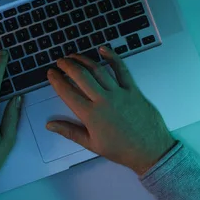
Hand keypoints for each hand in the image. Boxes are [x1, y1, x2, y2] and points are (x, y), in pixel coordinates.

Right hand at [46, 46, 175, 175]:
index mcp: (91, 115)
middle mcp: (103, 101)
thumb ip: (69, 131)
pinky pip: (121, 69)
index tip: (50, 74)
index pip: (67, 93)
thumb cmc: (121, 149)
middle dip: (67, 66)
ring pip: (98, 70)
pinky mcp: (132, 90)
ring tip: (74, 55)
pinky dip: (112, 57)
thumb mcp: (91, 144)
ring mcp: (119, 93)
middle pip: (81, 76)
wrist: (149, 150)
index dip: (56, 81)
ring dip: (84, 60)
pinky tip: (103, 49)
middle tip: (60, 61)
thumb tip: (50, 125)